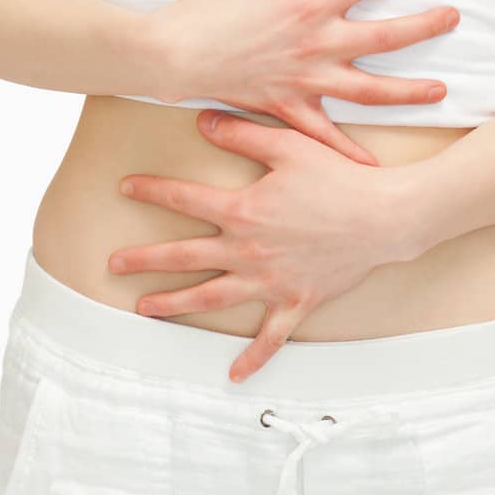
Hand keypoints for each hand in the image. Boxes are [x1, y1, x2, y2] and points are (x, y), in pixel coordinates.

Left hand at [109, 109, 408, 383]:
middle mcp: (248, 251)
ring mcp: (270, 281)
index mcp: (243, 211)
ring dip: (175, 304)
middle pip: (185, 257)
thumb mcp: (288, 145)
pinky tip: (233, 374)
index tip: (124, 187)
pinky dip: (252, 358)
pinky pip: (270, 337)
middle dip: (145, 259)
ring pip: (212, 298)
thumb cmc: (337, 177)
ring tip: (145, 309)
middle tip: (112, 263)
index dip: (151, 191)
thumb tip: (202, 120)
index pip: (185, 200)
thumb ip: (242, 134)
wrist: (382, 217)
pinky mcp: (296, 301)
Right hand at [150, 0, 459, 166]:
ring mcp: (306, 80)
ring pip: (369, 89)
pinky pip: (326, 135)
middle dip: (424, 27)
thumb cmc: (209, 7)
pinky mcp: (289, 107)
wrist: (175, 54)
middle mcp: (317, 44)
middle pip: (384, 37)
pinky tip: (373, 168)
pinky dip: (349, 152)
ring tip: (440, 90)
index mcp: (310, 4)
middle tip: (454, 18)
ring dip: (407, 91)